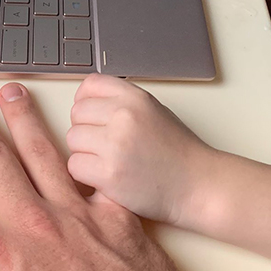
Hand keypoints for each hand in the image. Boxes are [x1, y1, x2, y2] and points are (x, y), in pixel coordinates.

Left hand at [67, 74, 222, 229]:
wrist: (198, 185)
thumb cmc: (177, 152)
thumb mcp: (154, 111)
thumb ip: (122, 103)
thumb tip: (87, 102)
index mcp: (136, 98)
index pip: (90, 85)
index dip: (86, 101)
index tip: (92, 115)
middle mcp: (124, 116)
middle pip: (77, 113)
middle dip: (86, 130)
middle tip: (105, 145)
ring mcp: (116, 144)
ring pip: (73, 139)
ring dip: (85, 152)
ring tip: (108, 161)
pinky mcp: (109, 174)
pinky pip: (75, 166)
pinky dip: (86, 174)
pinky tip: (106, 176)